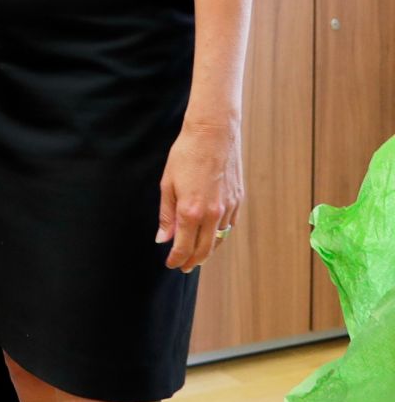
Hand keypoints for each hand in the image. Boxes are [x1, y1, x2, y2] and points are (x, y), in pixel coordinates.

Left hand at [156, 114, 242, 271]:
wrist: (213, 134)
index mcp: (191, 211)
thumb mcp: (167, 183)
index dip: (176, 259)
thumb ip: (166, 214)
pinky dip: (220, 236)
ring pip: (219, 240)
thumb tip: (163, 238)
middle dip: (192, 261)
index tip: (170, 264)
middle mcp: (212, 214)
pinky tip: (212, 236)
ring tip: (197, 255)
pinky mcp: (238, 200)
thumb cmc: (186, 155)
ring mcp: (228, 208)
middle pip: (204, 250)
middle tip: (183, 267)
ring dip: (207, 251)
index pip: (184, 246)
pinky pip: (229, 226)